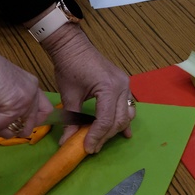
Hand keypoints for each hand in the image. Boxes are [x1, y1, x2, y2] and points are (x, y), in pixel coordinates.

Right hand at [0, 30, 52, 138]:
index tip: (6, 119)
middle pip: (28, 127)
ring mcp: (27, 99)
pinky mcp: (15, 105)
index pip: (43, 112)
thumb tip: (1, 125)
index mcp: (30, 85)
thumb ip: (5, 105)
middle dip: (5, 127)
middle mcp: (33, 91)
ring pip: (12, 131)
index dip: (25, 122)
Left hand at [41, 24, 134, 153]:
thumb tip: (67, 142)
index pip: (105, 120)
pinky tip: (124, 133)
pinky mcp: (124, 84)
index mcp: (108, 88)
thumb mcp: (69, 95)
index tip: (87, 148)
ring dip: (115, 129)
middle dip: (105, 136)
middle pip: (119, 120)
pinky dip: (124, 119)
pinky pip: (128, 106)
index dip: (96, 136)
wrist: (73, 46)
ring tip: (102, 139)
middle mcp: (122, 86)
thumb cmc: (69, 67)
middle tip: (92, 147)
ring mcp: (125, 84)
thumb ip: (71, 120)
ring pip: (127, 115)